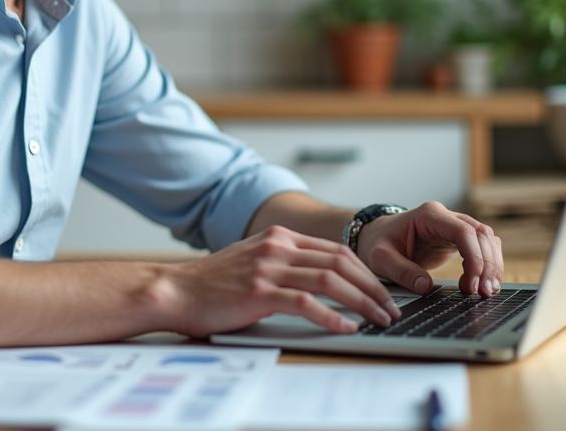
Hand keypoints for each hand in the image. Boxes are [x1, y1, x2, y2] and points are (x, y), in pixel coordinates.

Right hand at [162, 225, 401, 337]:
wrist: (175, 290)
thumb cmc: (212, 284)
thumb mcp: (252, 261)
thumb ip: (283, 263)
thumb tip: (323, 280)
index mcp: (278, 238)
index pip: (336, 249)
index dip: (366, 272)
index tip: (382, 291)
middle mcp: (277, 247)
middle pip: (341, 262)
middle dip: (372, 287)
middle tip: (390, 309)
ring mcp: (268, 268)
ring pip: (330, 280)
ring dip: (362, 302)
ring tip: (379, 320)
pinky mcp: (259, 292)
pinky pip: (306, 302)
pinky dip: (332, 316)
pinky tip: (346, 328)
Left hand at [355, 201, 502, 296]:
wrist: (376, 237)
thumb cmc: (378, 243)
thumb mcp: (380, 258)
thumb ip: (401, 271)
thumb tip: (425, 287)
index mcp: (429, 215)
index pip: (463, 231)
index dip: (474, 257)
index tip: (473, 284)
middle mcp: (445, 217)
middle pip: (481, 234)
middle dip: (487, 264)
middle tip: (484, 292)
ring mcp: (453, 226)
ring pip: (487, 239)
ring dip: (492, 265)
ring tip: (486, 292)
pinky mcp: (457, 239)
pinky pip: (482, 247)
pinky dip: (487, 265)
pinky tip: (481, 285)